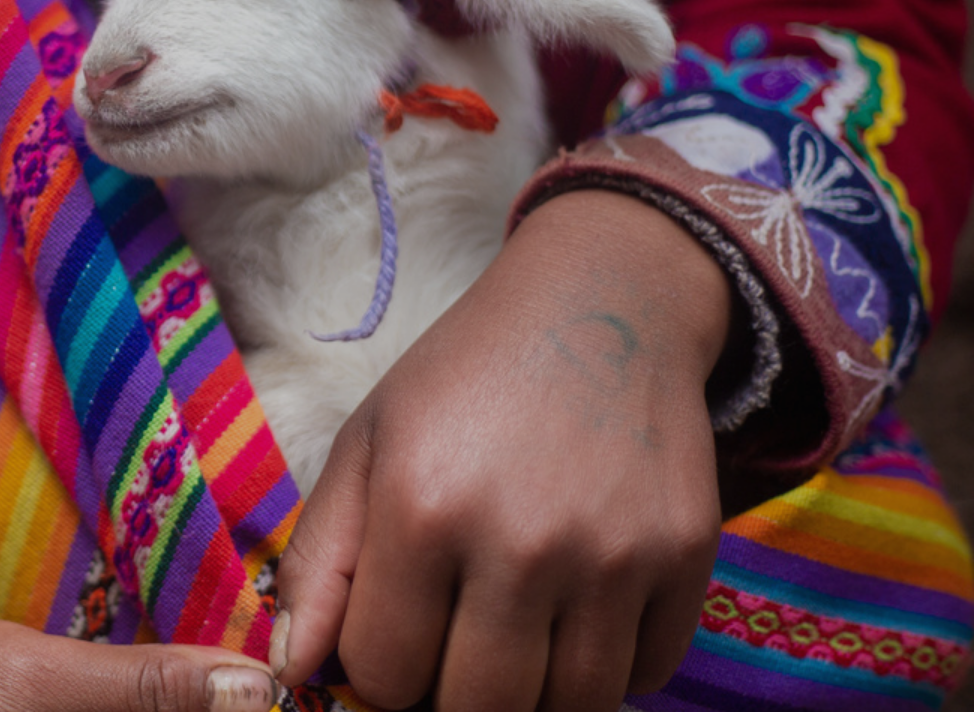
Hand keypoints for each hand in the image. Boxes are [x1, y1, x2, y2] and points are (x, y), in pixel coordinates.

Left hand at [272, 190, 731, 711]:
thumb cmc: (463, 379)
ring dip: (533, 690)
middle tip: (454, 639)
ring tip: (513, 631)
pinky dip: (610, 666)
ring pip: (567, 707)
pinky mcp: (685, 558)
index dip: (381, 664)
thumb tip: (291, 669)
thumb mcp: (367, 445)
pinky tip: (580, 610)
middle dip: (452, 691)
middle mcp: (520, 542)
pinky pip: (646, 675)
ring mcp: (613, 556)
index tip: (394, 626)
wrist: (600, 305)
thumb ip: (319, 564)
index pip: (386, 673)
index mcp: (422, 509)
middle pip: (478, 707)